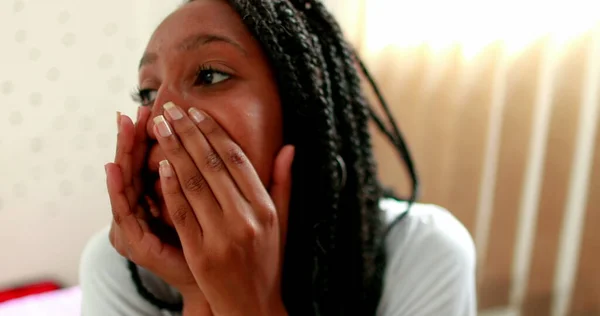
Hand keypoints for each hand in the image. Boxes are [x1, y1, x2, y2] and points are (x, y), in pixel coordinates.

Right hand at [105, 107, 210, 312]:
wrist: (217, 285)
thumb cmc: (223, 242)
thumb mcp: (223, 204)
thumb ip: (223, 175)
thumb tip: (237, 140)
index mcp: (168, 197)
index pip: (160, 158)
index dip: (163, 135)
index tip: (167, 107)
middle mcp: (148, 209)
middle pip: (138, 165)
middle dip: (138, 136)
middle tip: (137, 109)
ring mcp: (139, 225)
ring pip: (126, 182)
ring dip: (123, 153)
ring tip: (123, 126)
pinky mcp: (134, 241)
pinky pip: (124, 211)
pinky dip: (117, 189)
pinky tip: (113, 167)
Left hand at [152, 102, 292, 315]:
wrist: (253, 306)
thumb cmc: (268, 260)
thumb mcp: (282, 221)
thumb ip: (282, 182)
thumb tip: (289, 146)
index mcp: (265, 208)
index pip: (236, 160)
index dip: (214, 132)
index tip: (196, 112)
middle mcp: (245, 219)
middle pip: (211, 165)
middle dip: (188, 133)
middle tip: (170, 109)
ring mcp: (221, 236)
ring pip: (193, 183)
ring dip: (173, 151)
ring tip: (158, 127)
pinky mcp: (200, 253)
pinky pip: (181, 212)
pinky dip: (169, 187)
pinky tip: (160, 164)